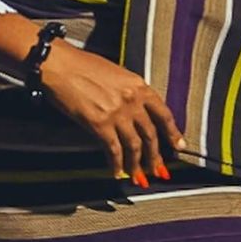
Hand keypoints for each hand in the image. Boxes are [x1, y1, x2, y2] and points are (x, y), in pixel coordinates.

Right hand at [41, 41, 184, 182]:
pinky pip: (114, 150)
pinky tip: (116, 171)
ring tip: (139, 177)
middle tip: (159, 170)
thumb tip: (135, 112)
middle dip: (155, 156)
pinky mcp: (100, 125)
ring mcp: (117, 114)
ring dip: (137, 165)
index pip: (163, 113)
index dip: (172, 132)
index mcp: (138, 85)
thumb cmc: (82, 64)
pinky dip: (117, 164)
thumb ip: (128, 91)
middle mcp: (132, 100)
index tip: (179, 146)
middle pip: (150, 135)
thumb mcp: (115, 73)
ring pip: (135, 146)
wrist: (61, 65)